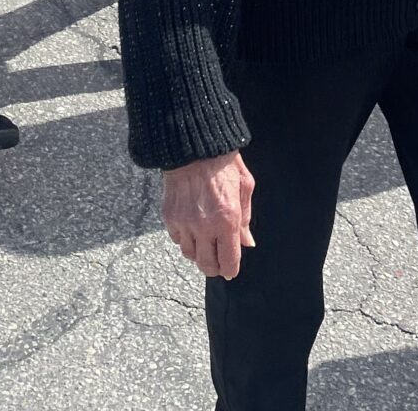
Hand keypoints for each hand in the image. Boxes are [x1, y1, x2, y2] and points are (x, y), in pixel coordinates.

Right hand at [162, 151, 255, 279]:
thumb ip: (246, 219)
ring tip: (205, 244)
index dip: (230, 269)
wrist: (194, 146)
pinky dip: (184, 239)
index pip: (228, 261)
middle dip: (214, 267)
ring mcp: (185, 222)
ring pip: (190, 255)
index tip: (231, 270)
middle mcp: (204, 225)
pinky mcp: (169, 217)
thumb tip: (247, 243)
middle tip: (218, 262)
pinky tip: (192, 228)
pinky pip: (177, 240)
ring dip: (198, 253)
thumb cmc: (224, 164)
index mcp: (227, 220)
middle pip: (207, 265)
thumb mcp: (245, 187)